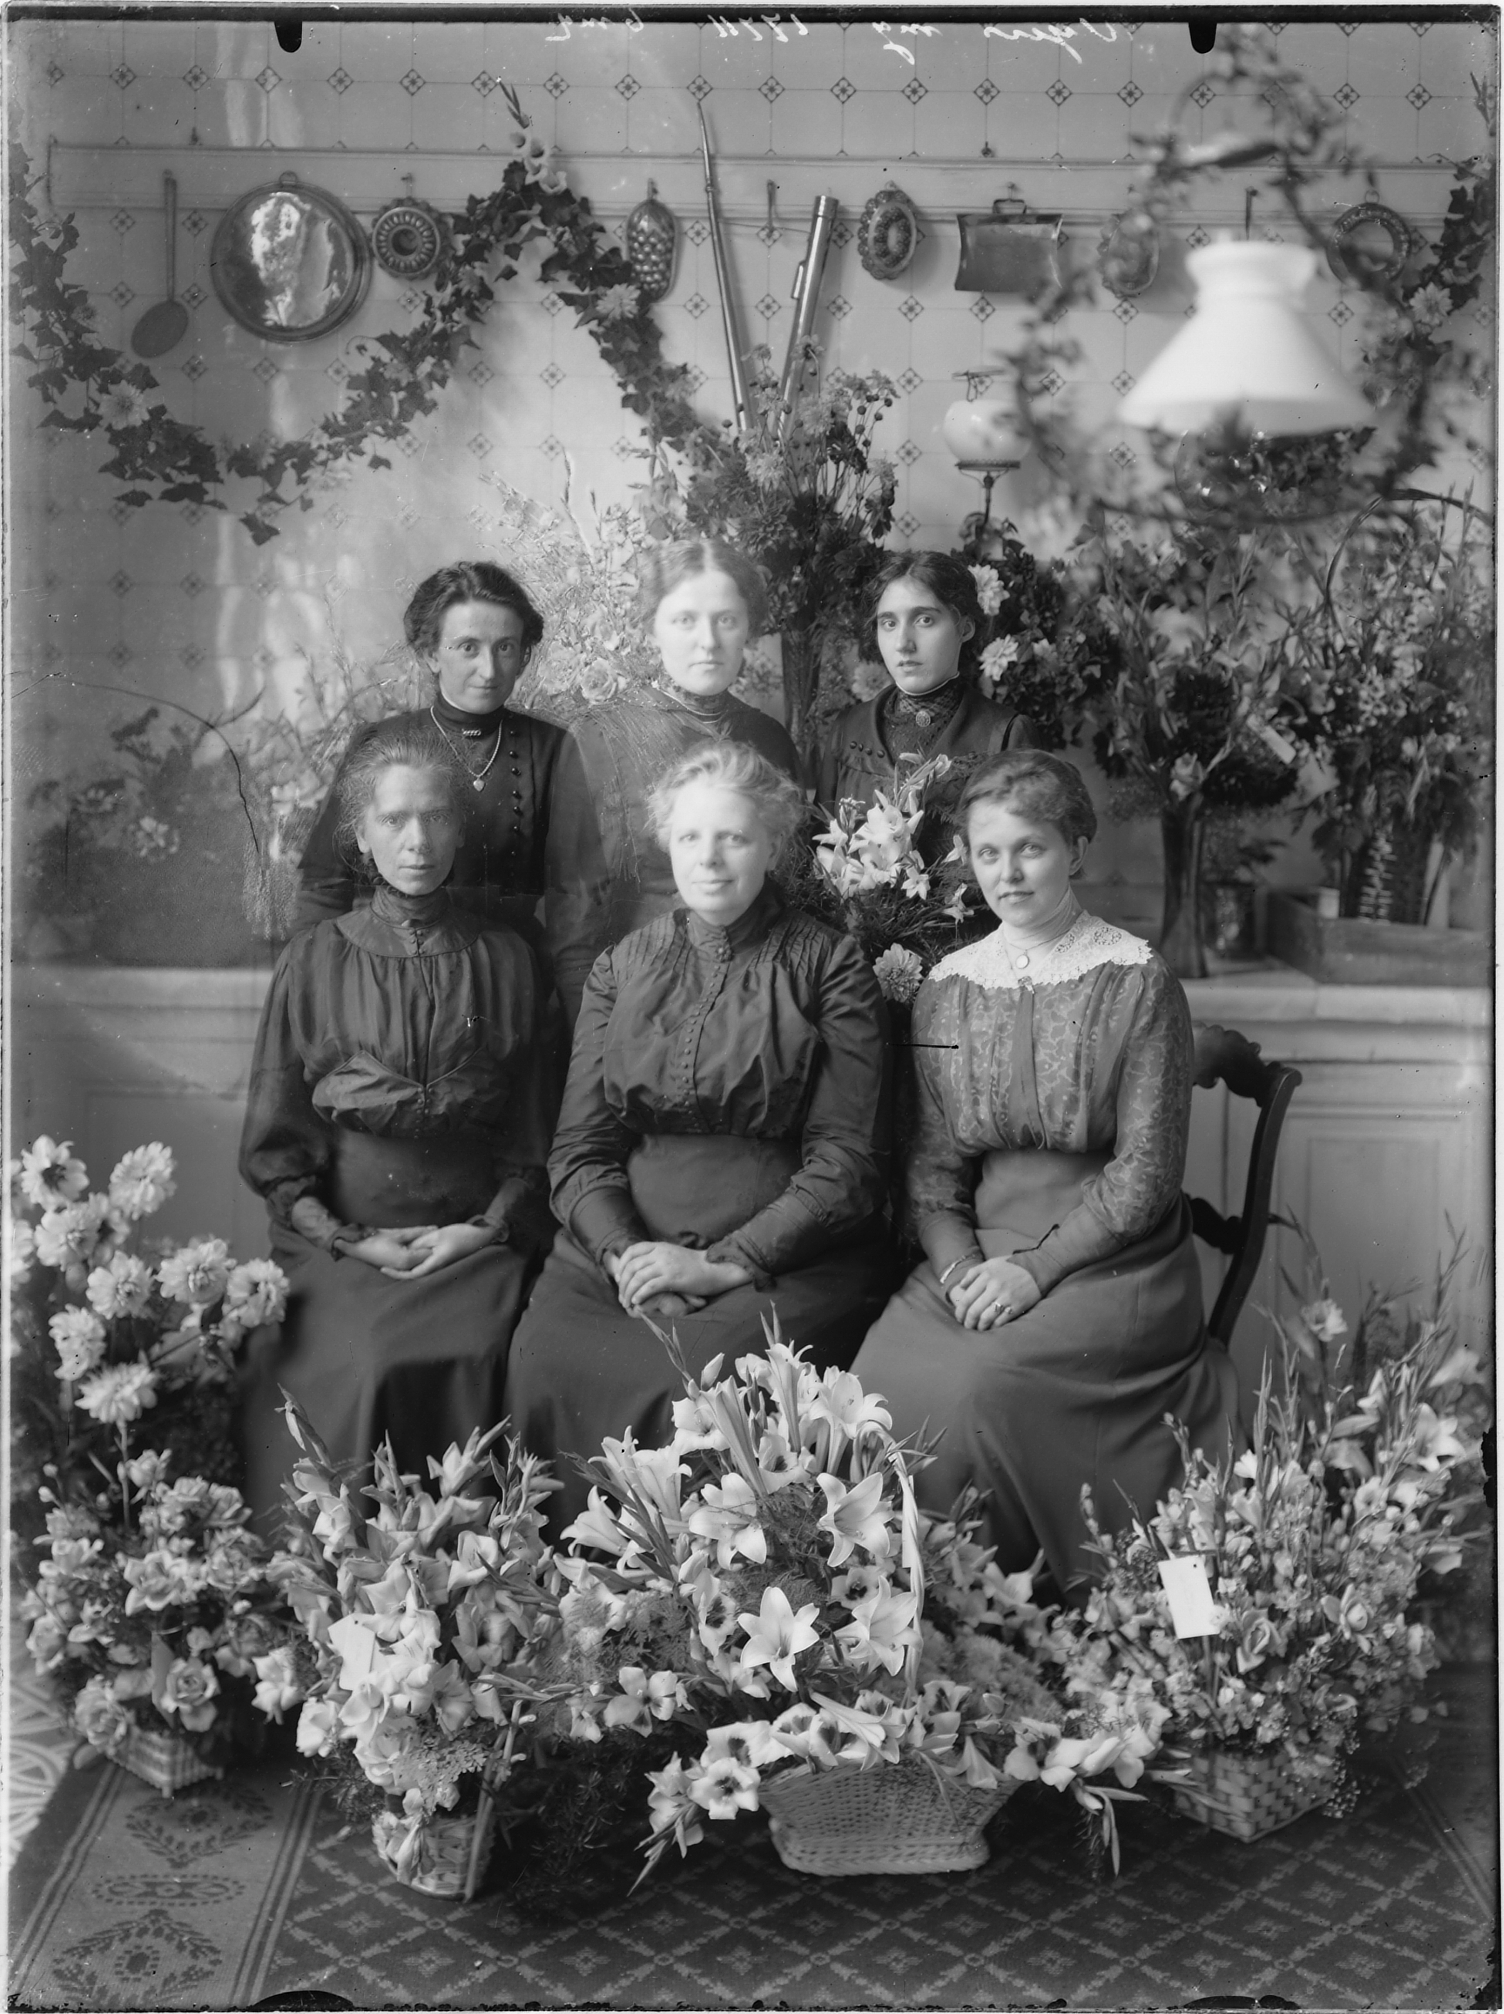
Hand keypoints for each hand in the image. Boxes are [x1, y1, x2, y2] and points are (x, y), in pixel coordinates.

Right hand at [343, 1230, 432, 1272]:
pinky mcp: (398, 1269)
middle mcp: (406, 1269)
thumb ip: (418, 1232)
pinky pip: (413, 1264)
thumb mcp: (399, 1233)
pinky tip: (419, 1246)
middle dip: (432, 1248)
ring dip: (425, 1252)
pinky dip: (418, 1256)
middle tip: (437, 1235)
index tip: (441, 1234)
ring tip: (429, 1239)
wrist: (357, 1249)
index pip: (430, 1253)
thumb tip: (436, 1229)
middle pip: (426, 1259)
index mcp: (407, 1260)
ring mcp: (402, 1270)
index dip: (436, 1243)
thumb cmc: (376, 1240)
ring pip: (420, 1262)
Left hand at [379, 1221, 494, 1279]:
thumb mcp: (437, 1235)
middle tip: (383, 1264)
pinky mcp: (442, 1260)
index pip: (411, 1275)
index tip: (383, 1269)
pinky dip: (415, 1261)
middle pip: (413, 1274)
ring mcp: (440, 1265)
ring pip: (419, 1269)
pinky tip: (409, 1253)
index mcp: (434, 1264)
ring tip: (392, 1259)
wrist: (481, 1236)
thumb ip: (420, 1243)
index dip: (396, 1274)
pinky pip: (425, 1264)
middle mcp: (436, 1268)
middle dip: (398, 1271)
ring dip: (405, 1266)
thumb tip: (405, 1250)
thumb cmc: (460, 1235)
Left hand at [608, 1242, 749, 1314]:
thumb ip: (658, 1258)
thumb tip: (642, 1269)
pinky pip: (649, 1287)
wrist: (715, 1268)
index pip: (632, 1251)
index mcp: (660, 1246)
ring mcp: (666, 1265)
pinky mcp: (672, 1278)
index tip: (619, 1278)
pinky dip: (640, 1295)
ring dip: (629, 1292)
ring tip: (626, 1303)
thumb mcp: (673, 1255)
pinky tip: (637, 1302)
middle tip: (621, 1296)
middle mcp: (660, 1253)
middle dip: (623, 1283)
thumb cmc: (695, 1265)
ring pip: (638, 1278)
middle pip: (632, 1266)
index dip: (622, 1264)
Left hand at [946, 1257, 1041, 1330]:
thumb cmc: (1012, 1266)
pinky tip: (990, 1328)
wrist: (1037, 1268)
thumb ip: (973, 1273)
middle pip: (974, 1310)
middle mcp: (995, 1287)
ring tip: (977, 1328)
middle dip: (968, 1321)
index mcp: (986, 1276)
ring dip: (979, 1327)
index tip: (959, 1317)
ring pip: (986, 1318)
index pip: (966, 1298)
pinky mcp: (1017, 1306)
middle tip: (966, 1326)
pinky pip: (1001, 1321)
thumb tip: (961, 1286)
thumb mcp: (991, 1263)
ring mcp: (1006, 1297)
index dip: (960, 1311)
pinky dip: (993, 1327)